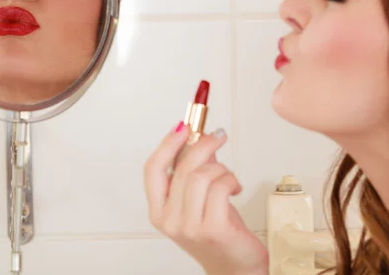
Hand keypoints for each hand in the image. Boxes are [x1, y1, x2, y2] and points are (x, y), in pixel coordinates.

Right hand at [144, 122, 268, 274]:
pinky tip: (235, 188)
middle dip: (203, 144)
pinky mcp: (212, 229)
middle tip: (218, 135)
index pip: (152, 169)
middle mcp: (169, 220)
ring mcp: (189, 226)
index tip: (183, 126)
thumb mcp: (200, 199)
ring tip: (229, 177)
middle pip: (182, 167)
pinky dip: (232, 180)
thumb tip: (198, 139)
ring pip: (202, 175)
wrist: (235, 266)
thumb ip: (194, 171)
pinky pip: (220, 187)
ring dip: (221, 168)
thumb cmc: (218, 233)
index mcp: (159, 211)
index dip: (167, 143)